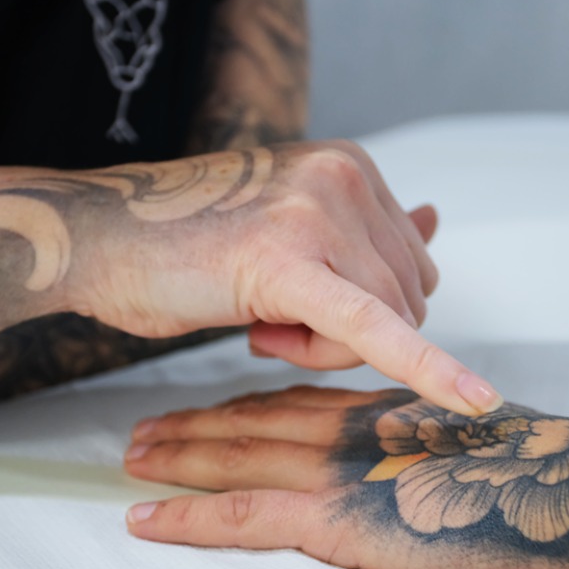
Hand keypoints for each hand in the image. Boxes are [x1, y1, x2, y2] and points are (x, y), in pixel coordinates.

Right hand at [63, 141, 502, 416]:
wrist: (95, 237)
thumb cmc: (183, 241)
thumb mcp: (287, 226)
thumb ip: (363, 228)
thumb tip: (437, 218)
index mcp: (352, 165)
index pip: (411, 266)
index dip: (365, 308)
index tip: (301, 302)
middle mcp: (345, 176)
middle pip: (409, 298)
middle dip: (350, 332)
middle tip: (268, 316)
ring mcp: (318, 214)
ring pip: (386, 324)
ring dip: (324, 347)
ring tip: (253, 316)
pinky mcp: (287, 263)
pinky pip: (372, 330)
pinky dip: (428, 370)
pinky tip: (473, 403)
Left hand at [122, 385, 568, 568]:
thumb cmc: (551, 472)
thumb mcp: (492, 433)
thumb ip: (450, 423)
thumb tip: (452, 432)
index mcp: (387, 405)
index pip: (300, 394)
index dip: (248, 398)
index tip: (209, 403)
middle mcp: (352, 426)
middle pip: (253, 417)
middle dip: (192, 423)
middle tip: (140, 430)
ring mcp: (340, 469)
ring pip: (236, 455)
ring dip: (177, 458)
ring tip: (129, 461)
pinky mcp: (338, 518)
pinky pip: (244, 518)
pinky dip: (189, 519)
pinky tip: (144, 523)